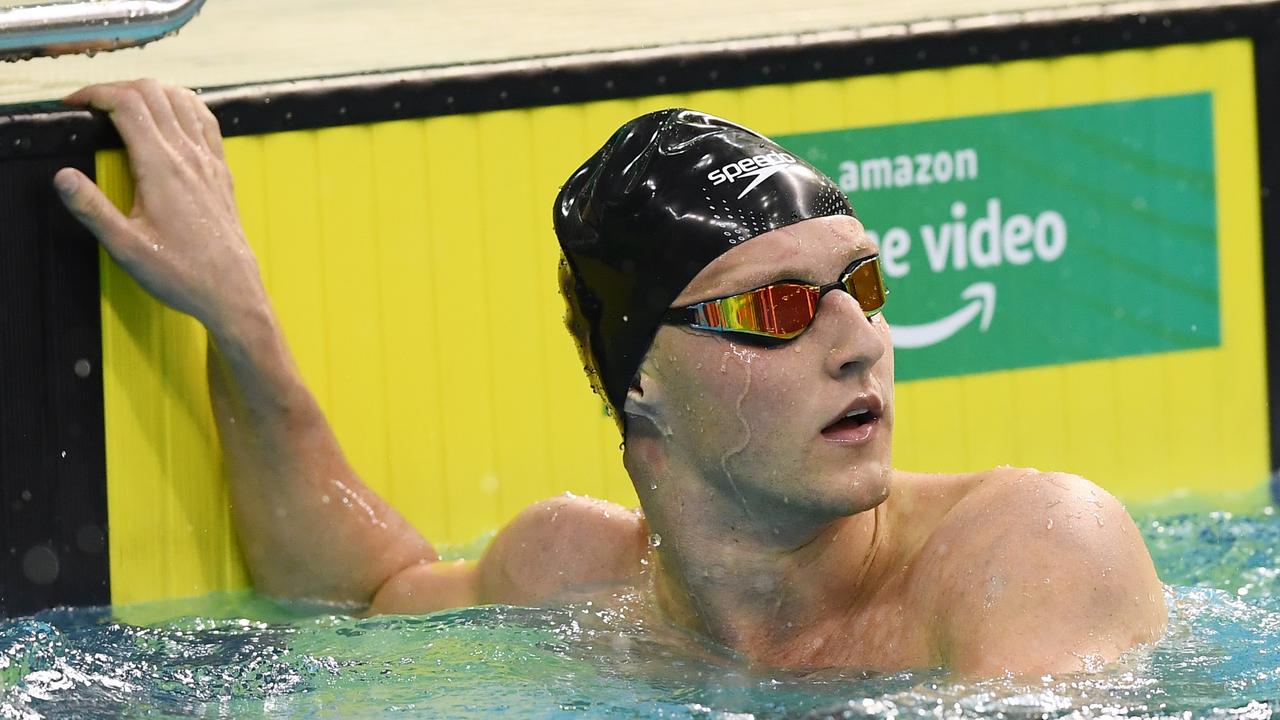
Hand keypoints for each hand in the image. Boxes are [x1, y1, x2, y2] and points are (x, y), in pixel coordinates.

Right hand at [54, 79, 263, 332]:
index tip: (73, 104)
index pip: (126, 104)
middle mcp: (189, 156)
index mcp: (161, 168)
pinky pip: (206, 120)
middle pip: (152, 92)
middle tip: (92, 105)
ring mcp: (209, 161)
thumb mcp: (125, 248)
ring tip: (125, 105)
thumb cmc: (182, 274)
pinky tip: (171, 116)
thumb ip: (92, 209)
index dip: (94, 94)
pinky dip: (183, 105)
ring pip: (182, 99)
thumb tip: (63, 177)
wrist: (231, 290)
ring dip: (150, 91)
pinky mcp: (222, 171)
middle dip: (116, 87)